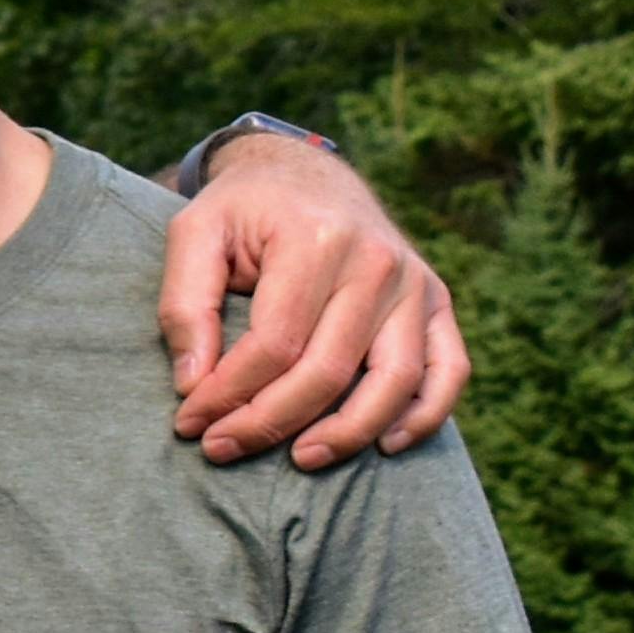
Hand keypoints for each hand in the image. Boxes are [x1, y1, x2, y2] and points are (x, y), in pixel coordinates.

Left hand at [166, 135, 470, 468]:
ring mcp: (416, 283)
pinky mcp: (438, 301)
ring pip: (395, 380)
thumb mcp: (193, 235)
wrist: (306, 173)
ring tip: (301, 459)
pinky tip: (384, 445)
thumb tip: (193, 384)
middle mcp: (377, 262)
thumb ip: (184, 306)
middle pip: (328, 370)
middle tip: (221, 449)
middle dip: (269, 422)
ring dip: (349, 433)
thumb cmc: (244, 211)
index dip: (229, 393)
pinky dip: (425, 415)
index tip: (190, 422)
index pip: (274, 344)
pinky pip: (449, 370)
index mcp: (315, 240)